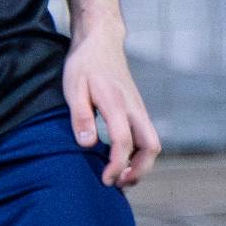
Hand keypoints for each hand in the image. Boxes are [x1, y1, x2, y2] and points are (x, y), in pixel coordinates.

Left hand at [63, 25, 159, 187]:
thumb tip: (87, 145)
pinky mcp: (137, 110)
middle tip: (118, 185)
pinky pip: (146, 137)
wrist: (102, 41)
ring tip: (120, 179)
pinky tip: (122, 163)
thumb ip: (80, 116)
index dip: (117, 166)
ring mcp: (139, 109)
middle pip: (151, 146)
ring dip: (141, 165)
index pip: (124, 142)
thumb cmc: (85, 64)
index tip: (104, 180)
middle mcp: (134, 108)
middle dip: (139, 171)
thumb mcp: (73, 87)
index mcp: (117, 103)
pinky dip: (139, 155)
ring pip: (152, 143)